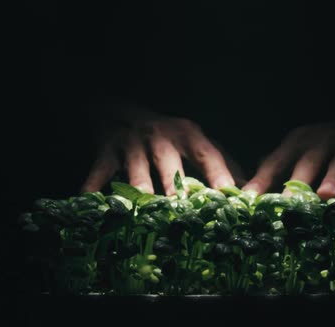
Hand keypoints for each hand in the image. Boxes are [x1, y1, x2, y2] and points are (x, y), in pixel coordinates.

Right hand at [81, 108, 239, 194]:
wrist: (120, 107)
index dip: (219, 174)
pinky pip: (99, 172)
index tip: (230, 194)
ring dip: (140, 190)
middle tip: (184, 209)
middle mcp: (161, 136)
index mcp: (188, 134)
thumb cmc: (166, 133)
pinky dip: (92, 187)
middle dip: (176, 187)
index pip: (208, 155)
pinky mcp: (106, 149)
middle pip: (170, 164)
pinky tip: (88, 203)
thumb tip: (246, 191)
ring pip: (136, 171)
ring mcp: (132, 142)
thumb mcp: (194, 141)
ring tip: (144, 211)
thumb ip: (221, 163)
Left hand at [242, 113, 334, 198]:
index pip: (276, 163)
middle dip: (295, 184)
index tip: (247, 200)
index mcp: (298, 143)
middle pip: (306, 164)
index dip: (261, 181)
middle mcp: (321, 141)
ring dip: (334, 178)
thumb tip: (249, 188)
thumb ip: (278, 165)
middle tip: (285, 205)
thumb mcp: (302, 148)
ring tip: (328, 195)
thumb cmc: (329, 142)